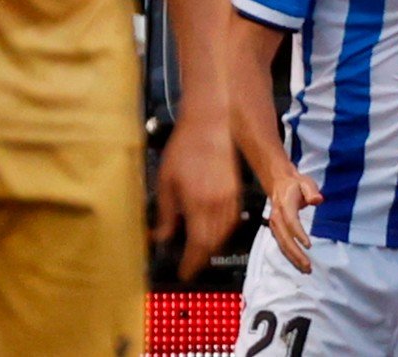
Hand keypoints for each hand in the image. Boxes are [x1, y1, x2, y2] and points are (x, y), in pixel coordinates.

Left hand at [152, 114, 241, 280]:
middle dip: (201, 258)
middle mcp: (218, 204)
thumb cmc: (186, 148)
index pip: (197, 245)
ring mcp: (230, 198)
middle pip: (213, 243)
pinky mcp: (236, 191)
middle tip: (189, 266)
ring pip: (225, 234)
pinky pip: (232, 220)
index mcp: (198, 204)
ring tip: (199, 251)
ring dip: (212, 246)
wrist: (212, 124)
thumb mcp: (166, 181)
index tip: (183, 273)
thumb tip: (160, 237)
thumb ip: (165, 214)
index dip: (191, 263)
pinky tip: (213, 231)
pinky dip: (223, 231)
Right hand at [262, 170, 324, 273]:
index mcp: (285, 205)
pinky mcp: (276, 231)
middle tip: (308, 266)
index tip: (309, 245)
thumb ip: (312, 191)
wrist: (279, 184)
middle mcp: (277, 217)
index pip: (291, 221)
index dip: (298, 234)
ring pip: (282, 245)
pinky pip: (282, 245)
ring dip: (293, 258)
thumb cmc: (296, 185)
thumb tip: (318, 200)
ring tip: (306, 269)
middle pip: (285, 238)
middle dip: (296, 254)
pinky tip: (299, 264)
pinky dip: (290, 256)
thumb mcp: (306, 183)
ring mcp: (274, 225)